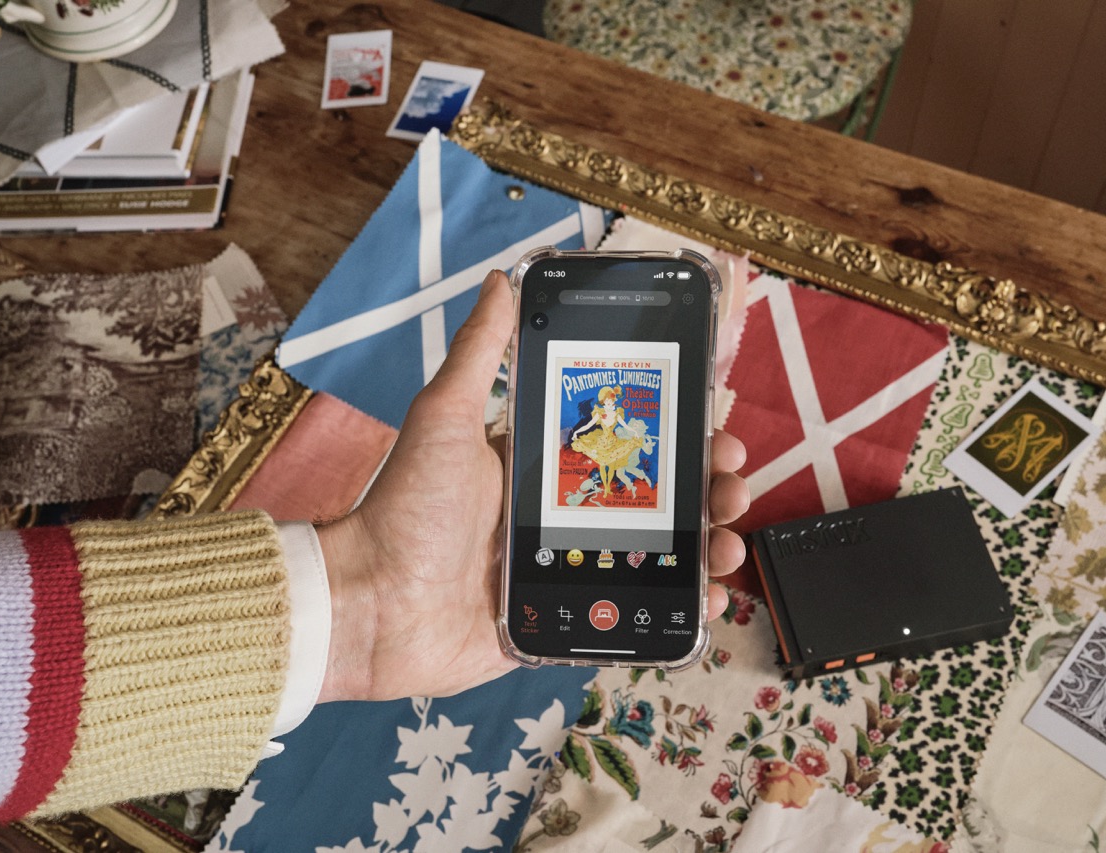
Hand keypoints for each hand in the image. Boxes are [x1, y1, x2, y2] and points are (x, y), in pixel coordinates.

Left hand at [317, 270, 750, 701]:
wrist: (372, 605)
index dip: (675, 433)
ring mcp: (566, 569)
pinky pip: (636, 613)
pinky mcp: (565, 618)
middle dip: (705, 488)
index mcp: (539, 464)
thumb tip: (503, 281)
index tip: (714, 422)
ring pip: (658, 555)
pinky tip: (709, 597)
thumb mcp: (444, 417)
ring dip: (707, 545)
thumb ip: (478, 353)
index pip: (626, 439)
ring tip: (729, 540)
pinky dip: (680, 608)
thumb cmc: (405, 508)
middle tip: (733, 483)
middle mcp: (559, 514)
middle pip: (655, 497)